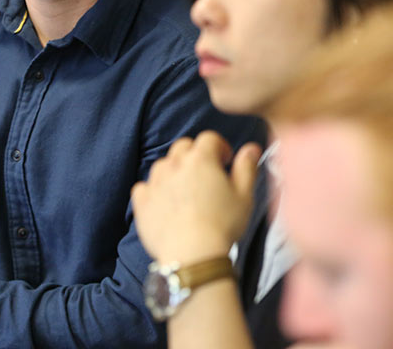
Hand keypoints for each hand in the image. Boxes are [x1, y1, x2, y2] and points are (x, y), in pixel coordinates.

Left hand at [131, 131, 261, 263]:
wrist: (193, 253)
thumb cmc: (222, 225)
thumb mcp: (244, 195)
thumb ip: (246, 167)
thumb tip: (251, 148)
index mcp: (200, 159)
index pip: (209, 138)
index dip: (220, 147)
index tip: (226, 161)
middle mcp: (174, 164)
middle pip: (183, 147)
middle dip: (196, 155)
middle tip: (207, 175)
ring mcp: (154, 181)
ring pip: (163, 165)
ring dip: (174, 172)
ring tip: (187, 193)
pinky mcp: (142, 200)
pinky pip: (144, 187)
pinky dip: (154, 191)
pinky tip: (166, 205)